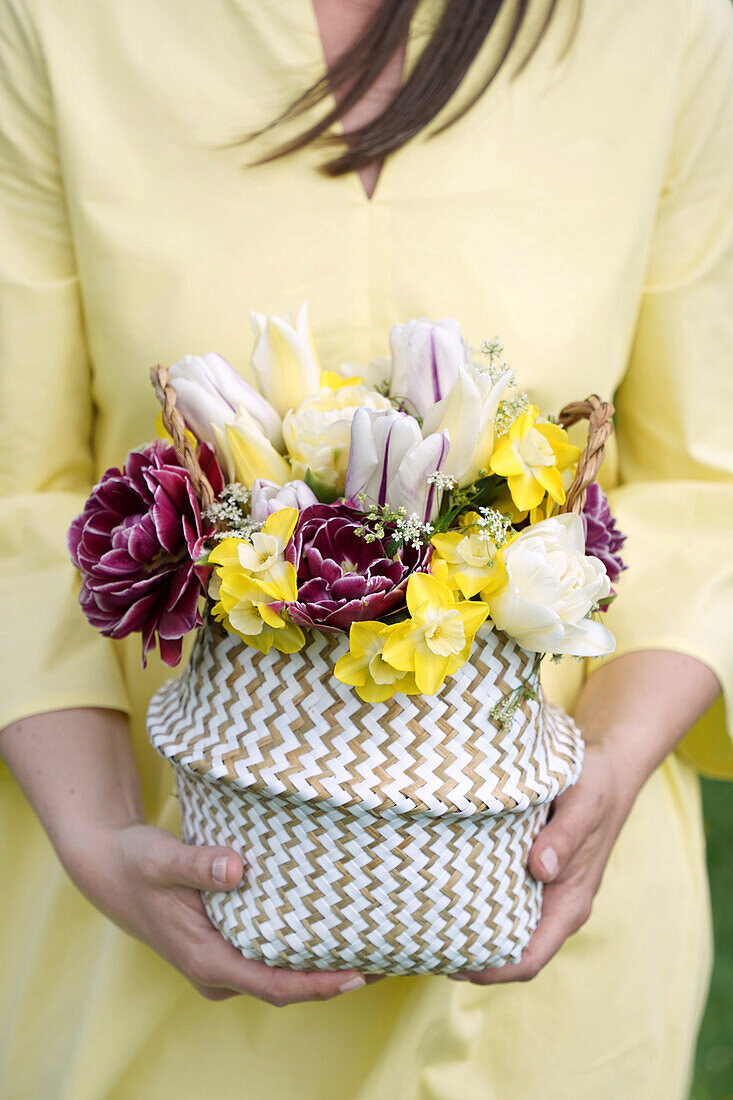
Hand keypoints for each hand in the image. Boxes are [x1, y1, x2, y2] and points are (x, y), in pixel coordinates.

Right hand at [0, 709, 369, 1005]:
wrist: (108, 868)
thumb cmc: (136, 863)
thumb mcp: (161, 858)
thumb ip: (197, 863)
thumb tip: (238, 867)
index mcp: (206, 959)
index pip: (272, 985)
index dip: (317, 985)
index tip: (357, 975)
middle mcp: (218, 970)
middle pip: (286, 987)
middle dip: (335, 979)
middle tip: (387, 959)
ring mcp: (223, 962)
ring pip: (282, 975)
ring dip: (324, 967)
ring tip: (375, 946)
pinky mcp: (227, 946)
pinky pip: (273, 958)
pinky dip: (305, 951)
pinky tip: (336, 929)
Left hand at [450, 738, 629, 984]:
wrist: (611, 769)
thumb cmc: (598, 785)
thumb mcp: (584, 803)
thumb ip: (564, 837)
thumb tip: (539, 869)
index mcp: (570, 901)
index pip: (530, 958)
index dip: (493, 971)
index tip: (454, 964)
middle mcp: (557, 904)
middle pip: (511, 952)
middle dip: (472, 957)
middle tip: (425, 944)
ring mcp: (546, 892)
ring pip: (506, 928)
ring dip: (472, 932)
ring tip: (428, 923)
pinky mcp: (534, 874)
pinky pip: (504, 901)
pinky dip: (478, 905)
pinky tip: (447, 891)